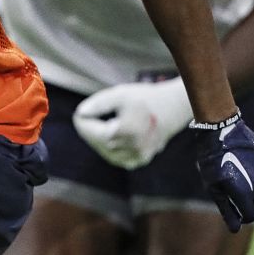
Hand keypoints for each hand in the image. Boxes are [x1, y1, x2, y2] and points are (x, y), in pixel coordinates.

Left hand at [73, 77, 193, 169]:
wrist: (175, 106)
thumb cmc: (146, 98)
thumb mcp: (119, 95)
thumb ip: (97, 104)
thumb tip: (80, 113)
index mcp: (122, 133)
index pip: (92, 132)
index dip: (82, 122)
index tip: (78, 113)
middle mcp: (130, 149)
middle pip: (99, 144)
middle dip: (89, 132)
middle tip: (83, 119)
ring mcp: (138, 156)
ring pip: (109, 154)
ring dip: (99, 143)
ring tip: (93, 128)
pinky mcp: (144, 159)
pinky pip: (121, 159)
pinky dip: (111, 151)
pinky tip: (108, 140)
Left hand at [191, 113, 253, 232]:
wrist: (221, 128)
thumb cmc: (212, 158)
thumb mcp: (213, 185)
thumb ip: (226, 209)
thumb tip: (235, 229)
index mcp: (244, 192)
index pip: (251, 216)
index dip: (242, 217)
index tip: (235, 212)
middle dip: (247, 203)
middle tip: (232, 190)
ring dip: (252, 188)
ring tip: (236, 172)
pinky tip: (244, 164)